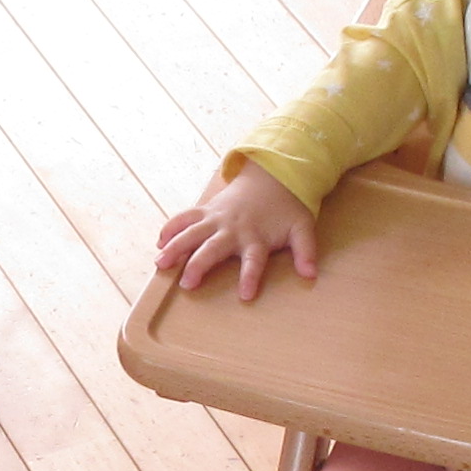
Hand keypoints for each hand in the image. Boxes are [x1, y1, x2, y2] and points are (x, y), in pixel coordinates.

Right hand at [152, 167, 323, 299]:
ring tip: (160, 264)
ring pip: (192, 233)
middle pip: (213, 248)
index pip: (254, 260)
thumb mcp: (302, 228)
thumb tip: (311, 275)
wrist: (272, 175)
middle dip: (199, 265)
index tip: (245, 295)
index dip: (250, 277)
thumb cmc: (287, 208)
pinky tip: (158, 243)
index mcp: (256, 236)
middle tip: (187, 284)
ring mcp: (216, 218)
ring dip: (175, 247)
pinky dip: (170, 228)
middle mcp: (233, 228)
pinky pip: (185, 218)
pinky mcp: (206, 210)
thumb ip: (306, 252)